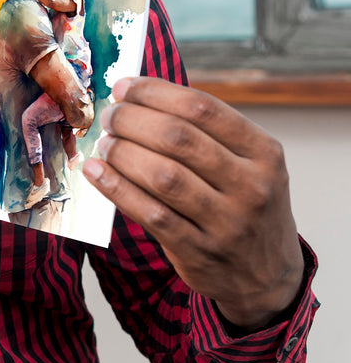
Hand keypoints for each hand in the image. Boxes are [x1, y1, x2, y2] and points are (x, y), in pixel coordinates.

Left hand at [82, 77, 303, 330]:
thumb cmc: (243, 206)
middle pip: (178, 138)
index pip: (203, 108)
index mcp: (264, 153)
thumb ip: (204, 132)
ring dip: (122, 152)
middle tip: (110, 116)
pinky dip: (116, 188)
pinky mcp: (198, 251)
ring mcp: (226, 222)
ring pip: (162, 175)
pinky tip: (97, 172)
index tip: (124, 87)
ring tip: (105, 143)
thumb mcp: (247, 164)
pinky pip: (149, 213)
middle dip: (132, 120)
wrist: (265, 275)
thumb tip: (138, 97)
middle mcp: (251, 186)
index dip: (155, 92)